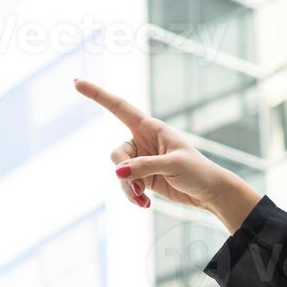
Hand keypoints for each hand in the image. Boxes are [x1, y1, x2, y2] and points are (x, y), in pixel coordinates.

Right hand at [75, 77, 230, 211]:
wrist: (210, 192)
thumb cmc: (198, 172)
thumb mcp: (173, 165)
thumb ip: (145, 166)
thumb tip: (118, 172)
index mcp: (151, 128)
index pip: (119, 107)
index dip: (97, 95)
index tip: (76, 82)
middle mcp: (143, 141)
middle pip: (117, 153)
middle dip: (123, 172)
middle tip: (138, 186)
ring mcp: (142, 160)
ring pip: (120, 173)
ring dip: (128, 188)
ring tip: (143, 199)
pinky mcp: (144, 177)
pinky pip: (127, 185)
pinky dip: (132, 196)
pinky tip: (145, 205)